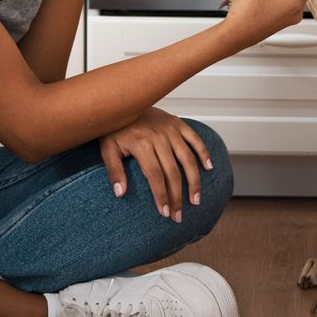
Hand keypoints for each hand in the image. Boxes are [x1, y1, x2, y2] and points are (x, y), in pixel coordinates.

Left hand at [100, 108, 212, 222]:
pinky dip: (204, 152)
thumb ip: (114, 170)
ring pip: (187, 159)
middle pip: (172, 172)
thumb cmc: (114, 127)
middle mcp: (159, 137)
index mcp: (142, 144)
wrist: (122, 100)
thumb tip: (121, 193)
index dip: (161, 195)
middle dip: (177, 196)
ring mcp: (171, 130)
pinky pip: (195, 139)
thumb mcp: (107, 148)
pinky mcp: (178, 123)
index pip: (155, 176)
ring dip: (194, 181)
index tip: (164, 213)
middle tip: (178, 216)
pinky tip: (209, 168)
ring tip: (196, 200)